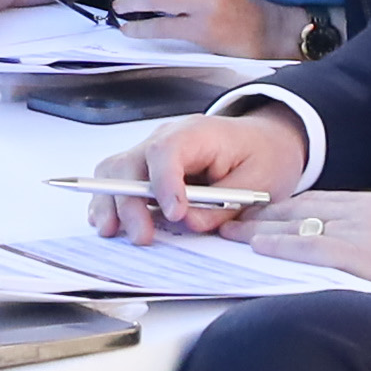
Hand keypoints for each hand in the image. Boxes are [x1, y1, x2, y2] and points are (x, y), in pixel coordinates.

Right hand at [88, 108, 312, 238]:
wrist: (264, 142)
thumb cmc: (263, 156)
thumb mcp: (260, 181)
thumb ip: (224, 204)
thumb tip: (188, 222)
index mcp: (197, 133)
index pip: (166, 151)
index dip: (163, 182)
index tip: (174, 214)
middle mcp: (165, 138)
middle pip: (131, 163)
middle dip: (130, 202)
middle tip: (143, 236)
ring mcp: (150, 151)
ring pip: (114, 170)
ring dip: (109, 202)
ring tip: (111, 231)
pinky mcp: (145, 169)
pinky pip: (115, 180)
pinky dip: (107, 202)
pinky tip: (106, 223)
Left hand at [242, 190, 370, 342]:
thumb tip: (349, 255)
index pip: (320, 203)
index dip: (285, 210)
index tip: (259, 216)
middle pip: (303, 208)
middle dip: (264, 214)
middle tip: (231, 218)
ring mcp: (368, 230)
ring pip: (300, 224)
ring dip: (261, 227)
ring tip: (230, 232)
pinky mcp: (368, 255)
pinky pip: (312, 247)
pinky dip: (280, 246)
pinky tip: (258, 248)